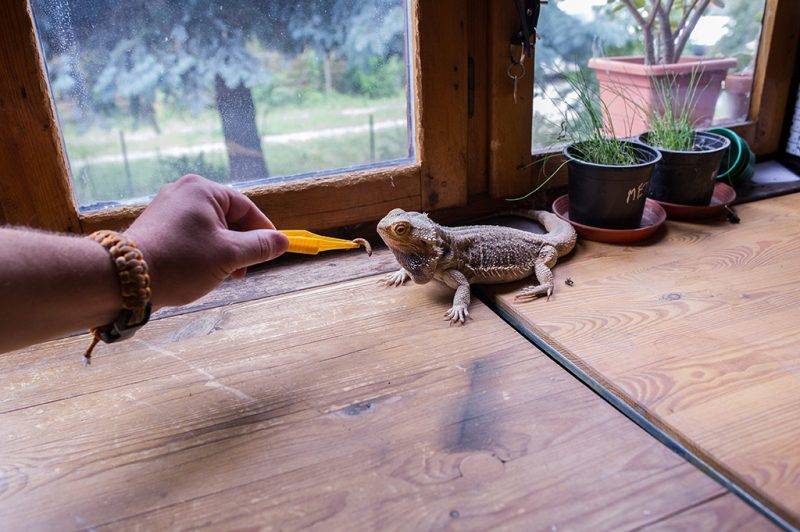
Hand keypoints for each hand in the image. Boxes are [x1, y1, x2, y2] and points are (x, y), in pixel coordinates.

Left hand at [124, 174, 288, 307]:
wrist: (125, 278)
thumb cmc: (181, 262)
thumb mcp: (229, 256)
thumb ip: (260, 246)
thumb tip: (283, 241)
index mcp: (203, 190)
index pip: (246, 208)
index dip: (263, 231)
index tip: (274, 252)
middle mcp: (184, 192)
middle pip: (228, 217)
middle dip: (240, 245)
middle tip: (245, 270)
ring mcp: (168, 208)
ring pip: (210, 229)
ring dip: (223, 252)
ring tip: (222, 276)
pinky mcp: (157, 226)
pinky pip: (192, 235)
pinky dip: (203, 252)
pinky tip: (201, 273)